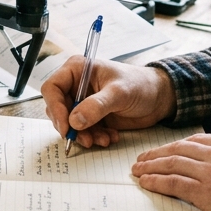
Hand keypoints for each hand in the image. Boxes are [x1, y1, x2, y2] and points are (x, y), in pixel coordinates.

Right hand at [41, 58, 177, 148]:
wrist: (159, 98)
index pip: (52, 88)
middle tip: (85, 139)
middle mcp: (76, 85)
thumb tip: (74, 121)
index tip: (66, 127)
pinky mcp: (91, 116)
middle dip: (71, 127)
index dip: (55, 108)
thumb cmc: (140, 85)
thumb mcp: (119, 93)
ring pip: (70, 123)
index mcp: (77, 70)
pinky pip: (83, 131)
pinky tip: (110, 137)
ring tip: (103, 139)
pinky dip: (94, 137)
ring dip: (84, 135)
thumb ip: (96, 106)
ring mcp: (83, 102)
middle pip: (57, 109)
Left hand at [132, 134, 210, 210]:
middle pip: (177, 149)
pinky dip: (156, 182)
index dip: (173, 146)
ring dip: (150, 167)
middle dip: (156, 154)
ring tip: (137, 171)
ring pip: (172, 163)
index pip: (194, 140)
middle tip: (141, 159)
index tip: (161, 151)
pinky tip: (146, 183)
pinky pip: (174, 183)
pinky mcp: (207, 193)